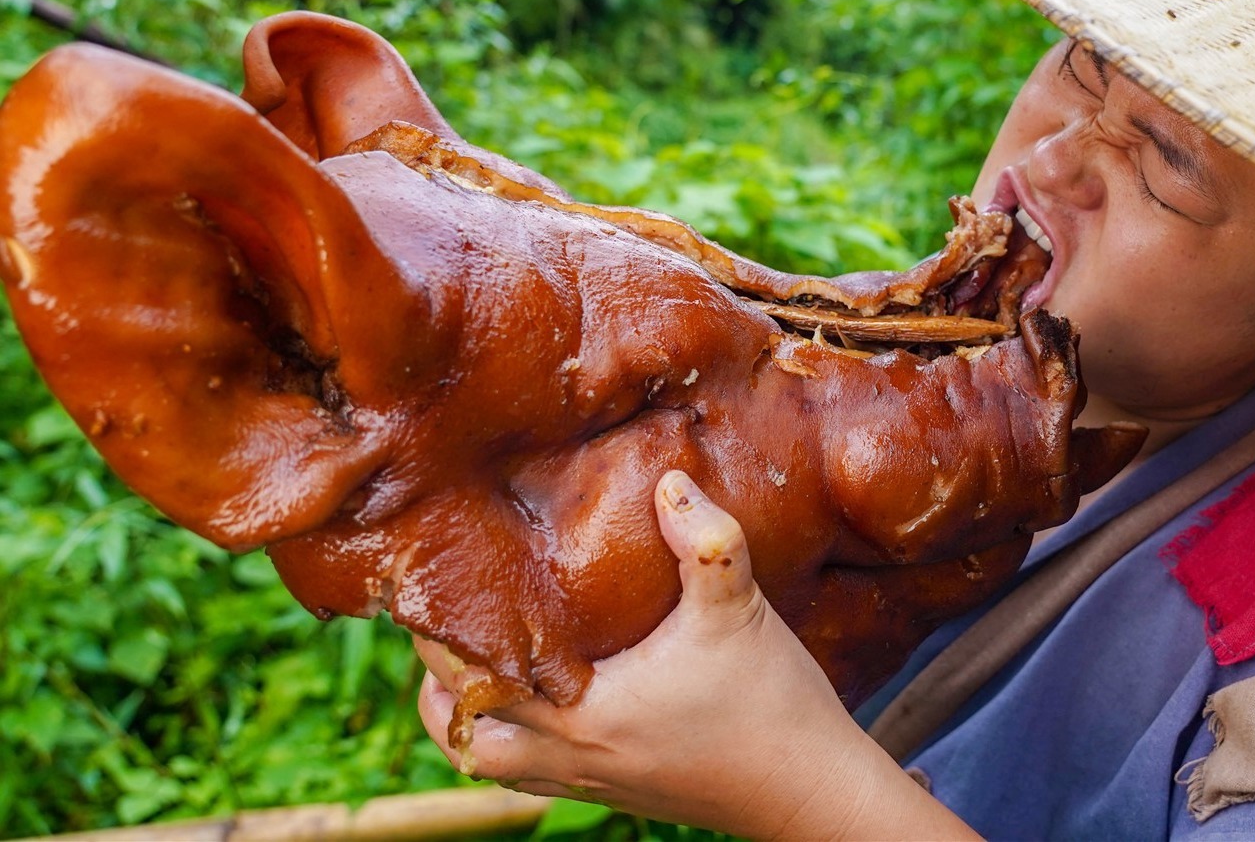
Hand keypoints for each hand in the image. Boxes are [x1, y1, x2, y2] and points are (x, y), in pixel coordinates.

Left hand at [415, 469, 976, 839]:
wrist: (810, 791)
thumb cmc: (773, 703)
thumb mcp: (739, 609)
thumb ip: (704, 542)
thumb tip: (668, 480)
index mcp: (585, 712)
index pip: (476, 680)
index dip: (439, 637)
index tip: (429, 584)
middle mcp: (573, 756)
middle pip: (461, 734)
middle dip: (438, 680)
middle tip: (444, 618)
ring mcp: (591, 780)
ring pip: (489, 762)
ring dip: (469, 716)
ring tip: (479, 654)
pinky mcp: (615, 790)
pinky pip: (531, 773)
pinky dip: (513, 736)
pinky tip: (543, 689)